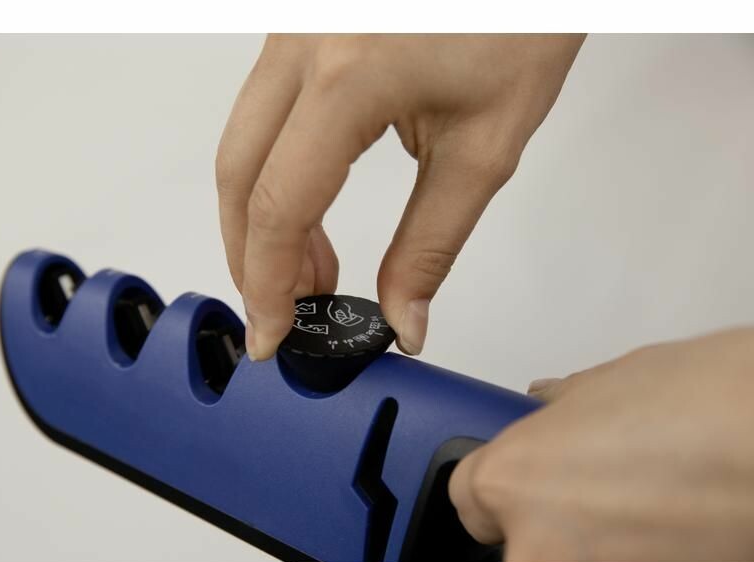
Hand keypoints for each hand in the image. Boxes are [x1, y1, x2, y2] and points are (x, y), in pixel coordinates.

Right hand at [216, 34, 584, 359]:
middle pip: (238, 176)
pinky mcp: (300, 30)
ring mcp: (293, 30)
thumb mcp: (484, 149)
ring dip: (261, 220)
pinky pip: (264, 116)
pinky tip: (308, 214)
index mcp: (349, 75)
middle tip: (286, 311)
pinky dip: (275, 176)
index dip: (268, 283)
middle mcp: (303, 43)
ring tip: (309, 275)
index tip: (274, 333)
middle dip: (251, 258)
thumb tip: (403, 317)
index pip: (279, 204)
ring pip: (242, 145)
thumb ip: (432, 245)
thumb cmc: (520, 24)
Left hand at [449, 327, 753, 561]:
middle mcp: (538, 548)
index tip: (514, 486)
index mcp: (512, 483)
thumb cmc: (708, 404)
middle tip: (593, 492)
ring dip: (588, 547)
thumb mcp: (608, 384)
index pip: (467, 498)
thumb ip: (561, 408)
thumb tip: (548, 404)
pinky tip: (662, 529)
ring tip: (641, 507)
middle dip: (543, 521)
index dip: (495, 489)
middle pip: (512, 544)